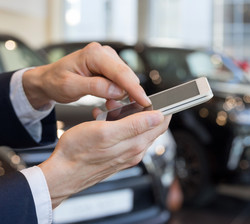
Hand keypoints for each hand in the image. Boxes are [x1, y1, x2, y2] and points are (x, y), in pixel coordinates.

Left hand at [22, 42, 150, 108]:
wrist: (48, 80)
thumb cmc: (55, 81)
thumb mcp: (70, 87)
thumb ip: (95, 87)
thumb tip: (118, 90)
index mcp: (94, 54)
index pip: (120, 72)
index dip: (134, 88)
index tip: (144, 101)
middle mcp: (104, 53)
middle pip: (127, 75)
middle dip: (128, 93)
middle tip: (116, 107)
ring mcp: (108, 59)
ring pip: (126, 79)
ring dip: (122, 94)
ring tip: (108, 103)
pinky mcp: (110, 67)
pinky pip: (122, 81)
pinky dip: (119, 92)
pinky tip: (109, 99)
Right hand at [39, 110, 170, 207]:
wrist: (61, 174)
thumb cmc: (78, 153)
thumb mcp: (106, 132)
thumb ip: (135, 125)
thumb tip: (158, 117)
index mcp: (136, 145)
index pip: (161, 124)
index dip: (164, 108)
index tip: (162, 98)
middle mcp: (134, 152)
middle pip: (150, 126)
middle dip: (142, 109)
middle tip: (129, 99)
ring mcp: (125, 155)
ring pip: (135, 130)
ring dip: (127, 115)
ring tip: (111, 108)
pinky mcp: (116, 157)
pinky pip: (124, 137)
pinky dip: (118, 125)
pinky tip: (104, 120)